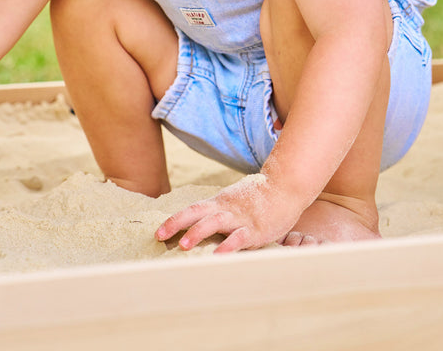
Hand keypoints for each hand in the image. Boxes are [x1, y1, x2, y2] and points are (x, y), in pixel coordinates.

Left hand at [155, 174, 299, 252]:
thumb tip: (201, 228)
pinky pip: (240, 238)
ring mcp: (240, 218)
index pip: (192, 210)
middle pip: (196, 213)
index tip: (158, 232)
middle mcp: (225, 208)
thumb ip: (219, 214)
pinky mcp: (256, 229)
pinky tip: (219, 255)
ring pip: (215, 223)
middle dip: (176, 224)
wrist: (284, 186)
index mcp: (219, 203)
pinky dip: (229, 246)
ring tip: (184, 246)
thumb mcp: (234, 202)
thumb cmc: (258, 198)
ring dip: (198, 233)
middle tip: (159, 236)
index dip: (174, 220)